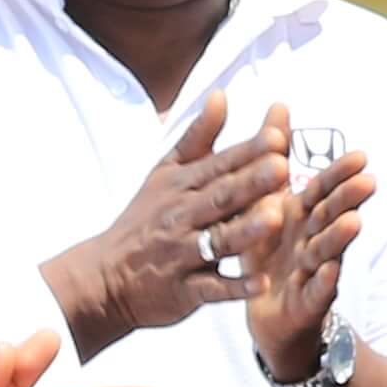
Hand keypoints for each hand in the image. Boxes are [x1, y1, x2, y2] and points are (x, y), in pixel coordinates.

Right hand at [65, 101, 295, 345]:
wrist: (104, 277)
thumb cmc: (144, 220)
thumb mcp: (165, 173)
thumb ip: (198, 137)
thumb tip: (222, 94)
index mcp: (182, 186)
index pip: (219, 165)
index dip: (248, 152)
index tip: (278, 136)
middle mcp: (182, 217)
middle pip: (221, 198)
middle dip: (251, 183)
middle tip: (282, 167)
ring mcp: (183, 255)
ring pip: (218, 241)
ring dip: (247, 230)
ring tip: (276, 218)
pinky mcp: (184, 291)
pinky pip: (212, 289)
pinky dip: (235, 287)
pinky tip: (262, 283)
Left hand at [238, 131, 372, 385]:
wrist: (263, 310)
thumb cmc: (267, 248)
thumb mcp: (265, 198)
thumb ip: (273, 154)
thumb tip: (279, 105)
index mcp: (300, 214)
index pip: (323, 189)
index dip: (340, 175)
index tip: (360, 156)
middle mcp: (311, 239)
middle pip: (330, 216)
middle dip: (348, 200)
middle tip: (369, 181)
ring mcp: (312, 271)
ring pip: (327, 251)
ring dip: (340, 238)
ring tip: (354, 222)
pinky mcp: (305, 303)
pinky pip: (315, 291)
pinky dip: (323, 282)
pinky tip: (330, 271)